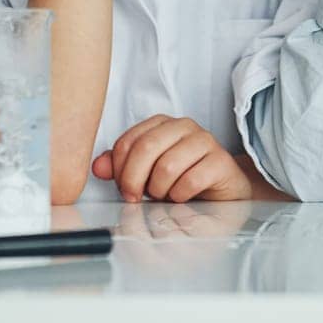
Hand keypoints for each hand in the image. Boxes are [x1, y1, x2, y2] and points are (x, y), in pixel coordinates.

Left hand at [91, 116, 252, 202]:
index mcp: (161, 125)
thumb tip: (99, 167)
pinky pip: (190, 180)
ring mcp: (204, 141)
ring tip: (165, 194)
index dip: (120, 169)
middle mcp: (183, 127)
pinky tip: (182, 196)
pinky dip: (180, 195)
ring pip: (167, 165)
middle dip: (134, 179)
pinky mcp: (221, 161)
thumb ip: (121, 168)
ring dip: (160, 189)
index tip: (123, 188)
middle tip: (136, 197)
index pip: (128, 141)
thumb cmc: (184, 179)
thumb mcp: (147, 174)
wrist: (223, 190)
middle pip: (145, 148)